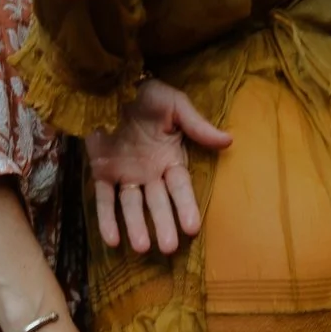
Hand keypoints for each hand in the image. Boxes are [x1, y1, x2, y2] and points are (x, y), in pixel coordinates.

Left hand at [85, 79, 231, 254]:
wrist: (108, 84)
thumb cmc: (145, 94)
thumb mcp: (174, 104)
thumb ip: (198, 126)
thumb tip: (229, 139)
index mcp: (170, 159)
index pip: (180, 188)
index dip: (186, 207)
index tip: (193, 228)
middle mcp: (149, 172)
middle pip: (158, 203)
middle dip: (164, 224)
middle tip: (169, 247)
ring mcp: (125, 174)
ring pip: (132, 206)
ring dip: (136, 226)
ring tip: (141, 247)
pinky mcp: (102, 172)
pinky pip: (104, 200)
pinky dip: (107, 220)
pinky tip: (113, 241)